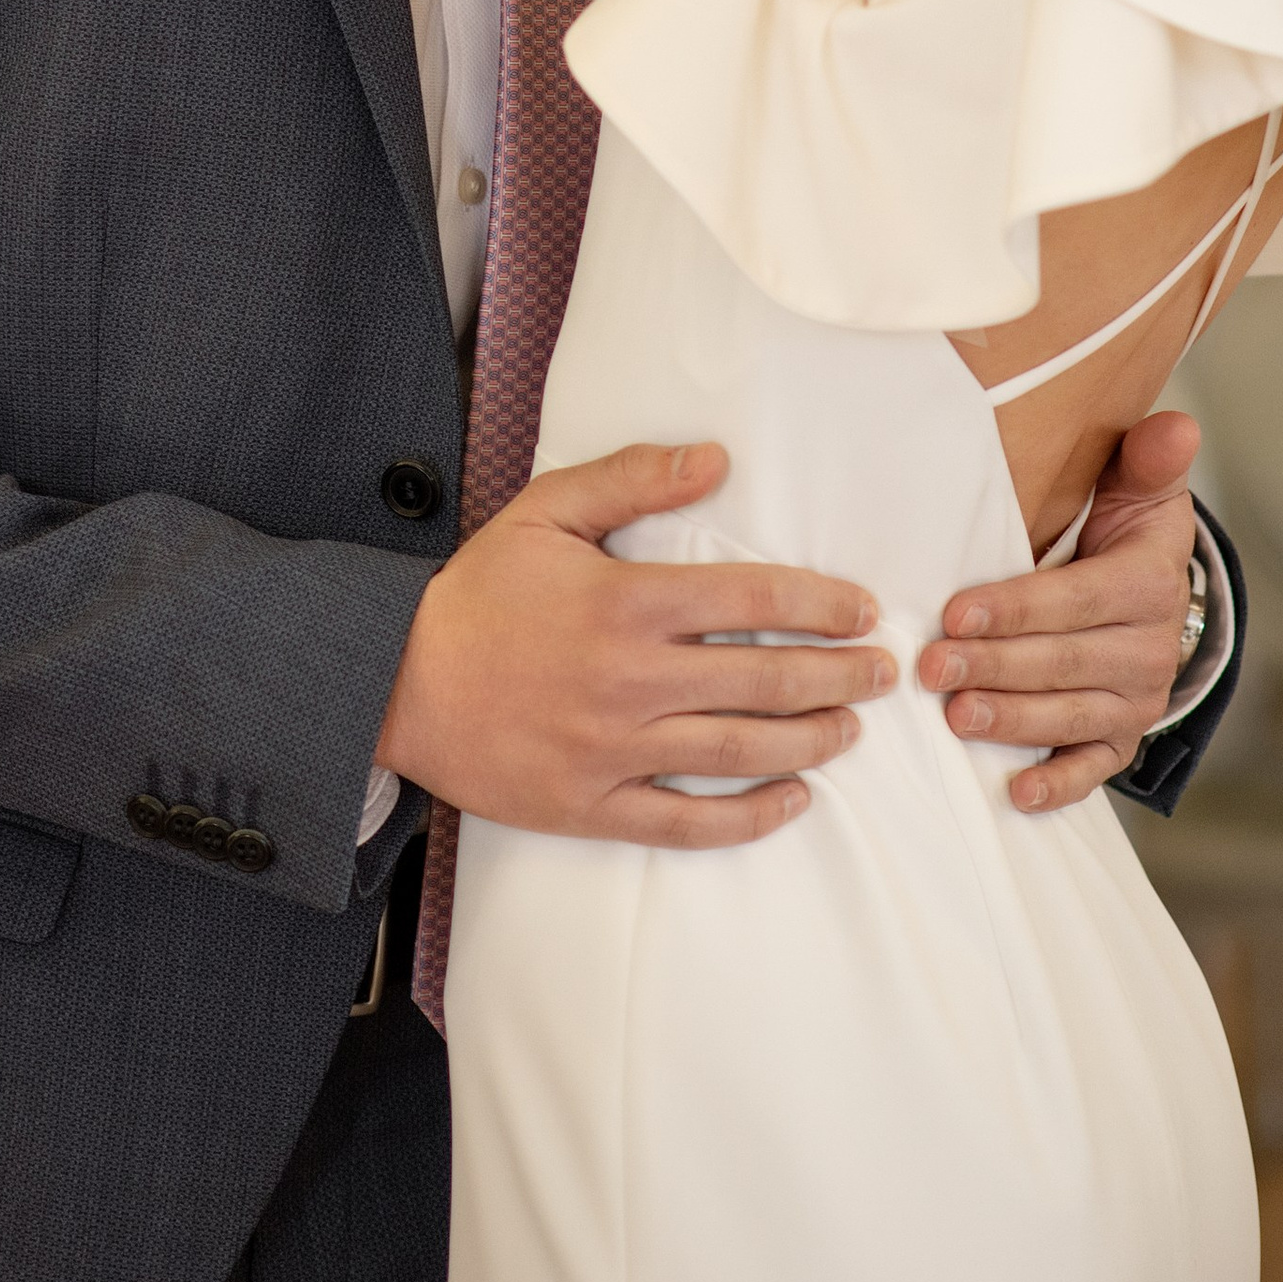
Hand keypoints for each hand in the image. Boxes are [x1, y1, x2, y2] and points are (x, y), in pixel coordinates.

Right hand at [379, 441, 894, 848]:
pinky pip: (687, 823)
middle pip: (764, 680)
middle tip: (885, 672)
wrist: (397, 682)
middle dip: (838, 675)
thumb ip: (633, 477)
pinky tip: (792, 800)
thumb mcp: (547, 511)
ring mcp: (614, 751)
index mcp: (626, 603)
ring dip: (810, 740)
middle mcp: (631, 680)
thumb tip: (716, 458)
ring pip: (739, 752)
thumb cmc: (479, 592)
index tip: (863, 608)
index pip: (751, 601)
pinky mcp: (593, 807)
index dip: (820, 604)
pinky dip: (749, 817)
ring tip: (850, 729)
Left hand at [921, 412, 1206, 814]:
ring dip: (1012, 720)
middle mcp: (1149, 650)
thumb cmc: (1125, 527)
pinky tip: (1016, 793)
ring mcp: (1136, 700)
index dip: (1015, 608)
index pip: (1074, 600)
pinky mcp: (1124, 736)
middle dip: (995, 666)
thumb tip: (1178, 424)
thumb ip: (1148, 458)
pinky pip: (1094, 767)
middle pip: (1063, 662)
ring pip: (1070, 715)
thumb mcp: (1139, 485)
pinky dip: (1058, 783)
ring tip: (956, 717)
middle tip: (932, 667)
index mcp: (1147, 584)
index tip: (956, 612)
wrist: (1157, 586)